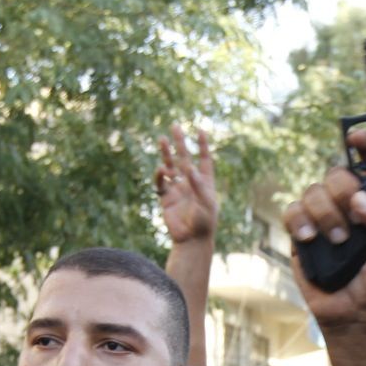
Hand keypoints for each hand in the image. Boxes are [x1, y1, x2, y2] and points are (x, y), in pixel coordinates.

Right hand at [155, 124, 219, 245]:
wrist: (191, 240)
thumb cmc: (204, 223)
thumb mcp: (206, 204)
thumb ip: (198, 185)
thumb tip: (190, 168)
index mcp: (204, 182)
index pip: (204, 159)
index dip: (203, 145)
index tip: (200, 130)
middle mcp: (190, 183)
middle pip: (184, 158)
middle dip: (180, 143)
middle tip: (175, 125)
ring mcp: (177, 190)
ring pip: (170, 167)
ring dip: (166, 154)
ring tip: (162, 140)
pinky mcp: (166, 199)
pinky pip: (161, 183)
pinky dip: (159, 176)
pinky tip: (161, 170)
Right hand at [284, 126, 365, 329]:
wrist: (356, 315)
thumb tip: (359, 199)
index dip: (364, 143)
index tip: (358, 138)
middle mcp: (350, 203)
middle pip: (338, 172)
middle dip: (343, 190)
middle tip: (354, 217)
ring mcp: (324, 216)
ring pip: (313, 190)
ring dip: (325, 214)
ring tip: (338, 241)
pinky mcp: (302, 233)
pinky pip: (292, 210)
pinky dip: (300, 222)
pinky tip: (311, 240)